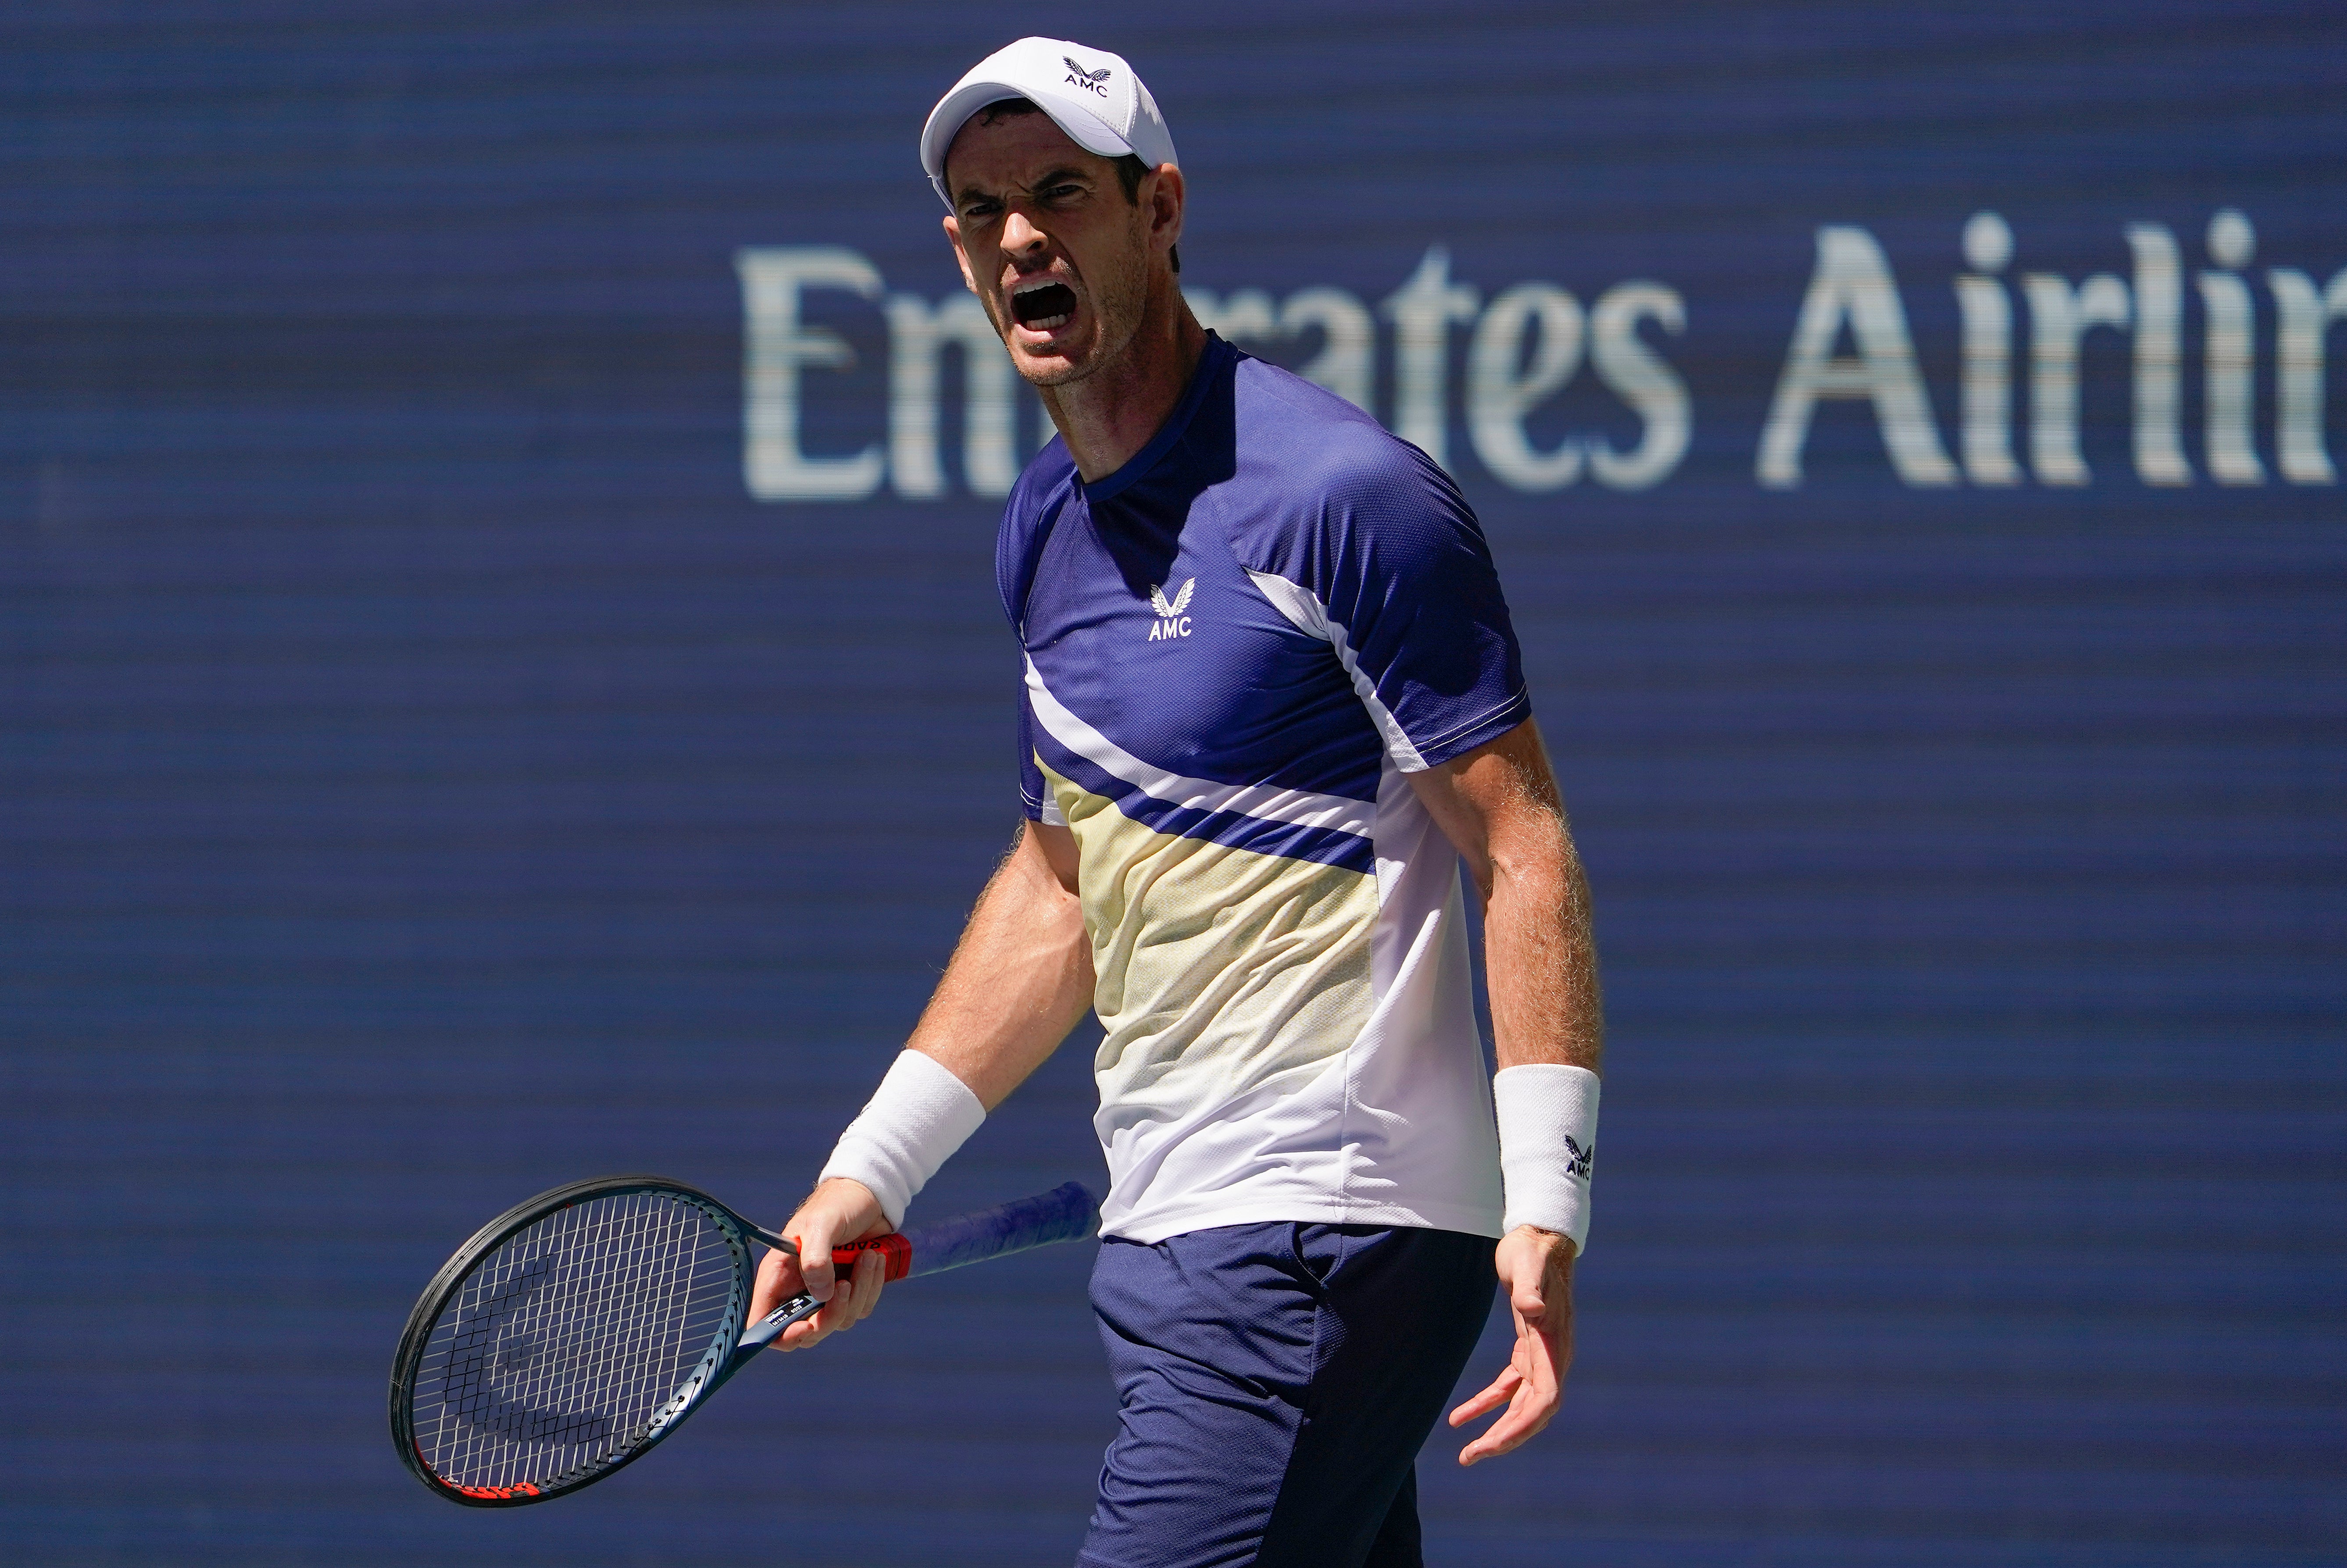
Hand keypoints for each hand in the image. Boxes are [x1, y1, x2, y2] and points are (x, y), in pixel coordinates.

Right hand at [748, 1177, 890, 1351]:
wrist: (870, 1195)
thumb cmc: (837, 1204)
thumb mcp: (822, 1224)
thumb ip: (816, 1258)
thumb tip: (821, 1296)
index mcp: (779, 1276)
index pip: (765, 1321)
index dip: (780, 1334)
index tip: (806, 1327)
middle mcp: (800, 1289)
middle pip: (808, 1331)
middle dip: (831, 1316)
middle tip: (846, 1285)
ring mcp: (826, 1292)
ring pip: (840, 1321)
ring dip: (859, 1293)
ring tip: (867, 1256)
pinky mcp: (851, 1290)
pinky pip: (861, 1307)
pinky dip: (872, 1287)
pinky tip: (875, 1259)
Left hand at [1448, 1224, 1575, 1464]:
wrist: (1539, 1237)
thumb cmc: (1532, 1250)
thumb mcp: (1527, 1265)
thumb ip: (1529, 1288)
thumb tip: (1533, 1309)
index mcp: (1555, 1346)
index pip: (1544, 1400)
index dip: (1521, 1426)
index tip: (1492, 1444)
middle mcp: (1554, 1357)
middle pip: (1533, 1412)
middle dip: (1505, 1437)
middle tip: (1469, 1457)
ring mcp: (1542, 1356)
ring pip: (1522, 1406)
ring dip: (1497, 1429)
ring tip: (1467, 1453)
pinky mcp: (1528, 1349)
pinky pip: (1509, 1387)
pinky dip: (1487, 1404)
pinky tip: (1460, 1416)